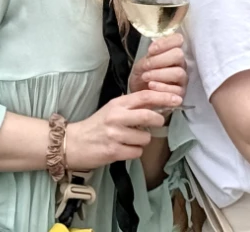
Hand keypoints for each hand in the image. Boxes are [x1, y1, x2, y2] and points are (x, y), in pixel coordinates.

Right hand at [65, 89, 181, 169]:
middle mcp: (116, 117)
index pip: (144, 96)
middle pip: (148, 116)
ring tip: (131, 139)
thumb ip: (132, 106)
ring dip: (143, 140)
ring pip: (145, 138)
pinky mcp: (113, 151)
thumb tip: (158, 104)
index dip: (163, 97)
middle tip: (157, 122)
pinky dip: (135, 152)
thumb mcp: (113, 109)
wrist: (73, 144)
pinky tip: (125, 149)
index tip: (177, 98)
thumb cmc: (96, 126)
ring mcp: (115, 135)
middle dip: (158, 120)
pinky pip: (137, 152)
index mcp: (117, 104)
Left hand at [127, 32, 187, 105]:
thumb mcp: (143, 62)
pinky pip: (176, 89)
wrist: (139, 94)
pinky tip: (151, 86)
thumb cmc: (143, 75)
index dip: (165, 43)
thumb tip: (154, 49)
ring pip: (178, 72)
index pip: (178, 39)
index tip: (150, 51)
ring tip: (146, 77)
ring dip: (159, 74)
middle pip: (179, 55)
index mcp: (173, 52)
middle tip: (146, 66)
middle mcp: (181, 64)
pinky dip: (161, 86)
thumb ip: (151, 54)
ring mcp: (183, 79)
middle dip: (159, 60)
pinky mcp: (181, 93)